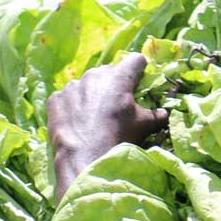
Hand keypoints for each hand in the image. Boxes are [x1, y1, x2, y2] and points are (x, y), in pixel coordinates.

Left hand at [49, 53, 168, 201]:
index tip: (140, 80)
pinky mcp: (56, 98)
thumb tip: (164, 113)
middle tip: (115, 105)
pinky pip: (66, 98)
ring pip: (86, 85)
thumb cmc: (119, 138)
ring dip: (91, 95)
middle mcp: (94, 74)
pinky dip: (72, 106)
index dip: (139, 70)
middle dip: (113, 85)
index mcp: (119, 76)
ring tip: (93, 117)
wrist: (85, 159)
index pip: (135, 61)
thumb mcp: (143, 126)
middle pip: (108, 73)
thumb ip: (156, 115)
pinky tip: (76, 122)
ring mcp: (72, 85)